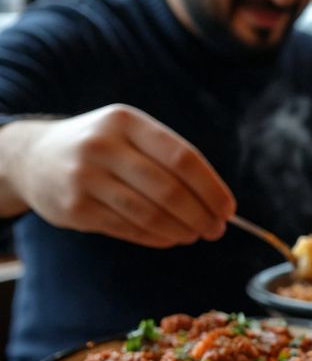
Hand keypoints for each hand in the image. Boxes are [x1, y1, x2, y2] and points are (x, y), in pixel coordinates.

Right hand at [0, 104, 235, 246]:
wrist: (33, 158)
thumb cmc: (103, 148)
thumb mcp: (130, 135)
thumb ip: (170, 159)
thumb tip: (218, 203)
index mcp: (126, 122)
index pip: (183, 158)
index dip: (211, 188)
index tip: (228, 209)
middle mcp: (102, 146)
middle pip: (168, 189)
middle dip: (201, 215)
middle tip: (216, 230)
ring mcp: (84, 178)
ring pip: (149, 214)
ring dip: (181, 230)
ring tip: (195, 235)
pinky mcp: (75, 208)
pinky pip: (128, 229)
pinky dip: (156, 238)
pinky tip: (170, 238)